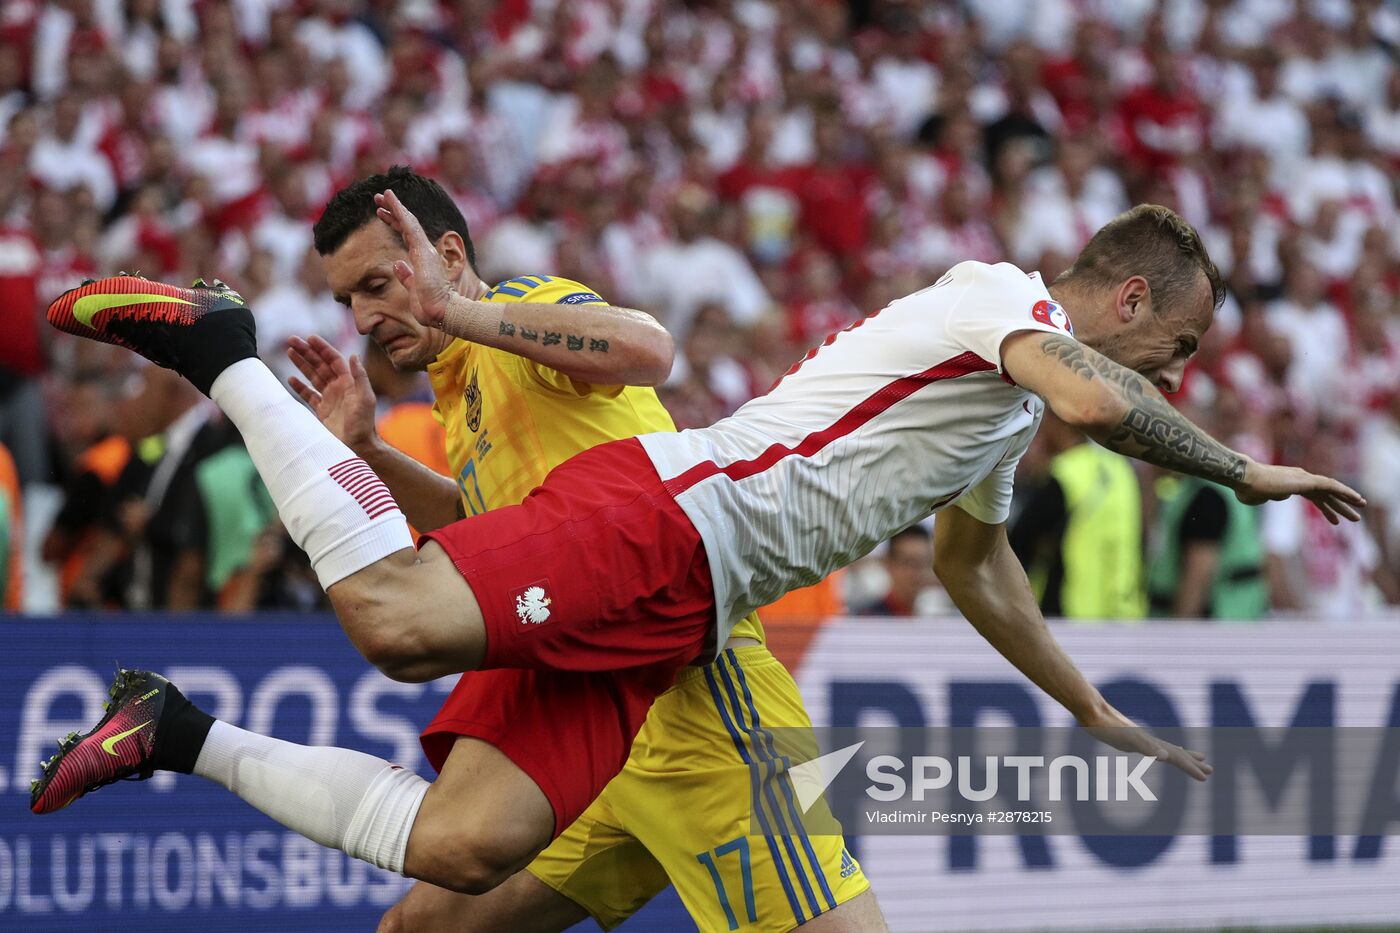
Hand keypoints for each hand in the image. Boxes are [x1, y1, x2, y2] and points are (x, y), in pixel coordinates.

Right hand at [287, 334, 378, 450]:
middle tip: (292, 340)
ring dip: (301, 364)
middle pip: (320, 365)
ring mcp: (329, 398)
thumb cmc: (364, 423)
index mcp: (349, 382)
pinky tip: (290, 378)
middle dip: (307, 352)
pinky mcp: (321, 411)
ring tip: (289, 351)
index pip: (333, 360)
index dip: (322, 348)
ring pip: (312, 376)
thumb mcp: (365, 398)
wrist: (358, 446)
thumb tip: (353, 355)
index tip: (310, 338)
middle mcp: (338, 388)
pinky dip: (299, 387)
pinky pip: (308, 395)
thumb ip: (360, 377)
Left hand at [374, 189, 454, 327]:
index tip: (381, 214)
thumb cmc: (430, 306)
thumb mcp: (414, 289)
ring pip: (407, 221)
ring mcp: (424, 248)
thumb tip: (397, 263)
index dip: (394, 223)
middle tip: (379, 199)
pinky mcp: (422, 249)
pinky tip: (390, 198)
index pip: (406, 236)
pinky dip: (399, 209)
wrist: (441, 312)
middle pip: (406, 225)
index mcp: (422, 260)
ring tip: (382, 194)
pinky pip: (409, 224)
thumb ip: (406, 276)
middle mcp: (424, 251)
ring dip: (394, 206)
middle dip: (392, 211)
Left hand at [1081, 703, 1212, 781]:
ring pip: (1167, 749)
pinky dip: (1162, 752)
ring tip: (1198, 758)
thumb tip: (1166, 757)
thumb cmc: (1107, 727)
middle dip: (1193, 763)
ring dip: (1182, 756)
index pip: (1176, 757)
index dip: (1190, 768)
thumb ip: (1146, 747)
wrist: (1091, 711)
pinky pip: (1154, 748)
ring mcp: (1141, 739)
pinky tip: (1161, 753)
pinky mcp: (1130, 739)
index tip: (1206, 778)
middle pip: (1177, 753)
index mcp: (1151, 743)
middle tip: (1210, 771)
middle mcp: (1149, 740)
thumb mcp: (1126, 739)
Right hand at [1234, 460, 1364, 524]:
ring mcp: (1304, 478)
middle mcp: (1299, 478)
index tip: (1335, 519)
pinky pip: (1331, 485)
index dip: (1326, 507)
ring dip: (1347, 501)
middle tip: (1354, 518)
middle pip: (1325, 494)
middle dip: (1340, 506)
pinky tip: (1356, 498)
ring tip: (1359, 514)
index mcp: (1289, 483)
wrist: (1245, 480)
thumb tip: (1275, 497)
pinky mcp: (1307, 480)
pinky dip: (1345, 492)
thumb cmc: (1246, 489)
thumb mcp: (1257, 498)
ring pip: (1331, 490)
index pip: (1314, 495)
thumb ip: (1268, 497)